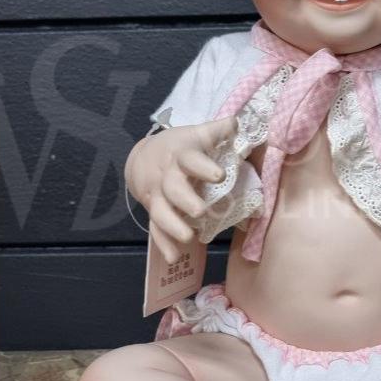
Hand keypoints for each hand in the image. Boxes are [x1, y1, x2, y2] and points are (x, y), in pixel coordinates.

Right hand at [125, 115, 236, 262]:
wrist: (142, 156)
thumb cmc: (179, 146)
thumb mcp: (196, 134)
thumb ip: (218, 130)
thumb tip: (238, 122)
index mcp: (181, 156)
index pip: (191, 160)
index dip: (203, 167)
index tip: (218, 176)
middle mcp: (168, 177)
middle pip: (174, 189)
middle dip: (185, 200)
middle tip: (200, 211)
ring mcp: (159, 196)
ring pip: (162, 212)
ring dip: (173, 226)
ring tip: (188, 238)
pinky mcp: (155, 211)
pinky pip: (156, 229)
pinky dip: (164, 244)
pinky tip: (174, 257)